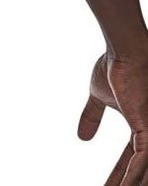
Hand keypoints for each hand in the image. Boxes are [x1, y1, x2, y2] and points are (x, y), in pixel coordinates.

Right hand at [79, 50, 147, 184]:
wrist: (124, 50)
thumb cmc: (115, 66)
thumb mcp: (98, 95)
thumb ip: (92, 116)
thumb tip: (82, 138)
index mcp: (140, 129)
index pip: (130, 161)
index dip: (117, 177)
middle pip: (139, 171)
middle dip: (122, 184)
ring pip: (143, 171)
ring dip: (129, 183)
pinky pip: (141, 161)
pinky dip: (131, 177)